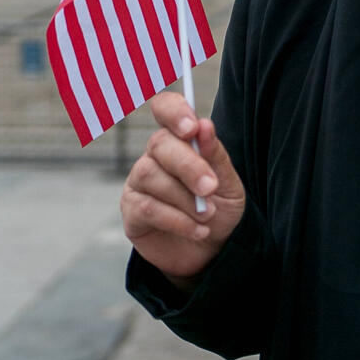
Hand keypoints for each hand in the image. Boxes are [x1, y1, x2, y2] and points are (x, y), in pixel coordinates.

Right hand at [121, 91, 247, 283]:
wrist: (211, 251)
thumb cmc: (219, 210)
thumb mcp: (228, 184)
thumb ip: (216, 156)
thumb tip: (204, 125)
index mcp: (179, 140)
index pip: (165, 108)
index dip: (174, 111)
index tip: (192, 127)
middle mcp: (154, 156)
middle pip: (159, 144)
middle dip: (189, 165)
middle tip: (210, 187)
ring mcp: (138, 183)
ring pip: (151, 175)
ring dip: (185, 198)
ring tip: (208, 216)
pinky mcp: (132, 211)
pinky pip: (147, 207)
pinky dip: (178, 220)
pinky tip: (198, 230)